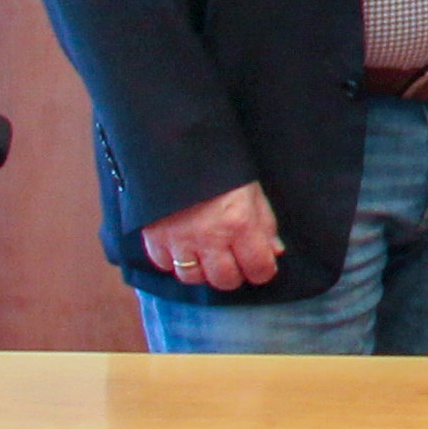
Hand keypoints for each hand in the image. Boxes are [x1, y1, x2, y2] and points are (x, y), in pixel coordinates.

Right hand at [141, 181, 282, 290]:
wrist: (180, 148)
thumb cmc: (223, 168)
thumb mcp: (253, 191)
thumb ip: (265, 225)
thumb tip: (273, 253)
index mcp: (240, 223)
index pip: (258, 267)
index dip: (263, 270)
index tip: (262, 266)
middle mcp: (210, 237)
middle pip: (224, 280)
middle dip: (234, 275)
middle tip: (235, 263)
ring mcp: (179, 240)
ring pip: (193, 278)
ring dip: (203, 271)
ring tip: (208, 257)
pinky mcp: (154, 237)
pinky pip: (164, 265)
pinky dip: (173, 261)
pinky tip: (182, 249)